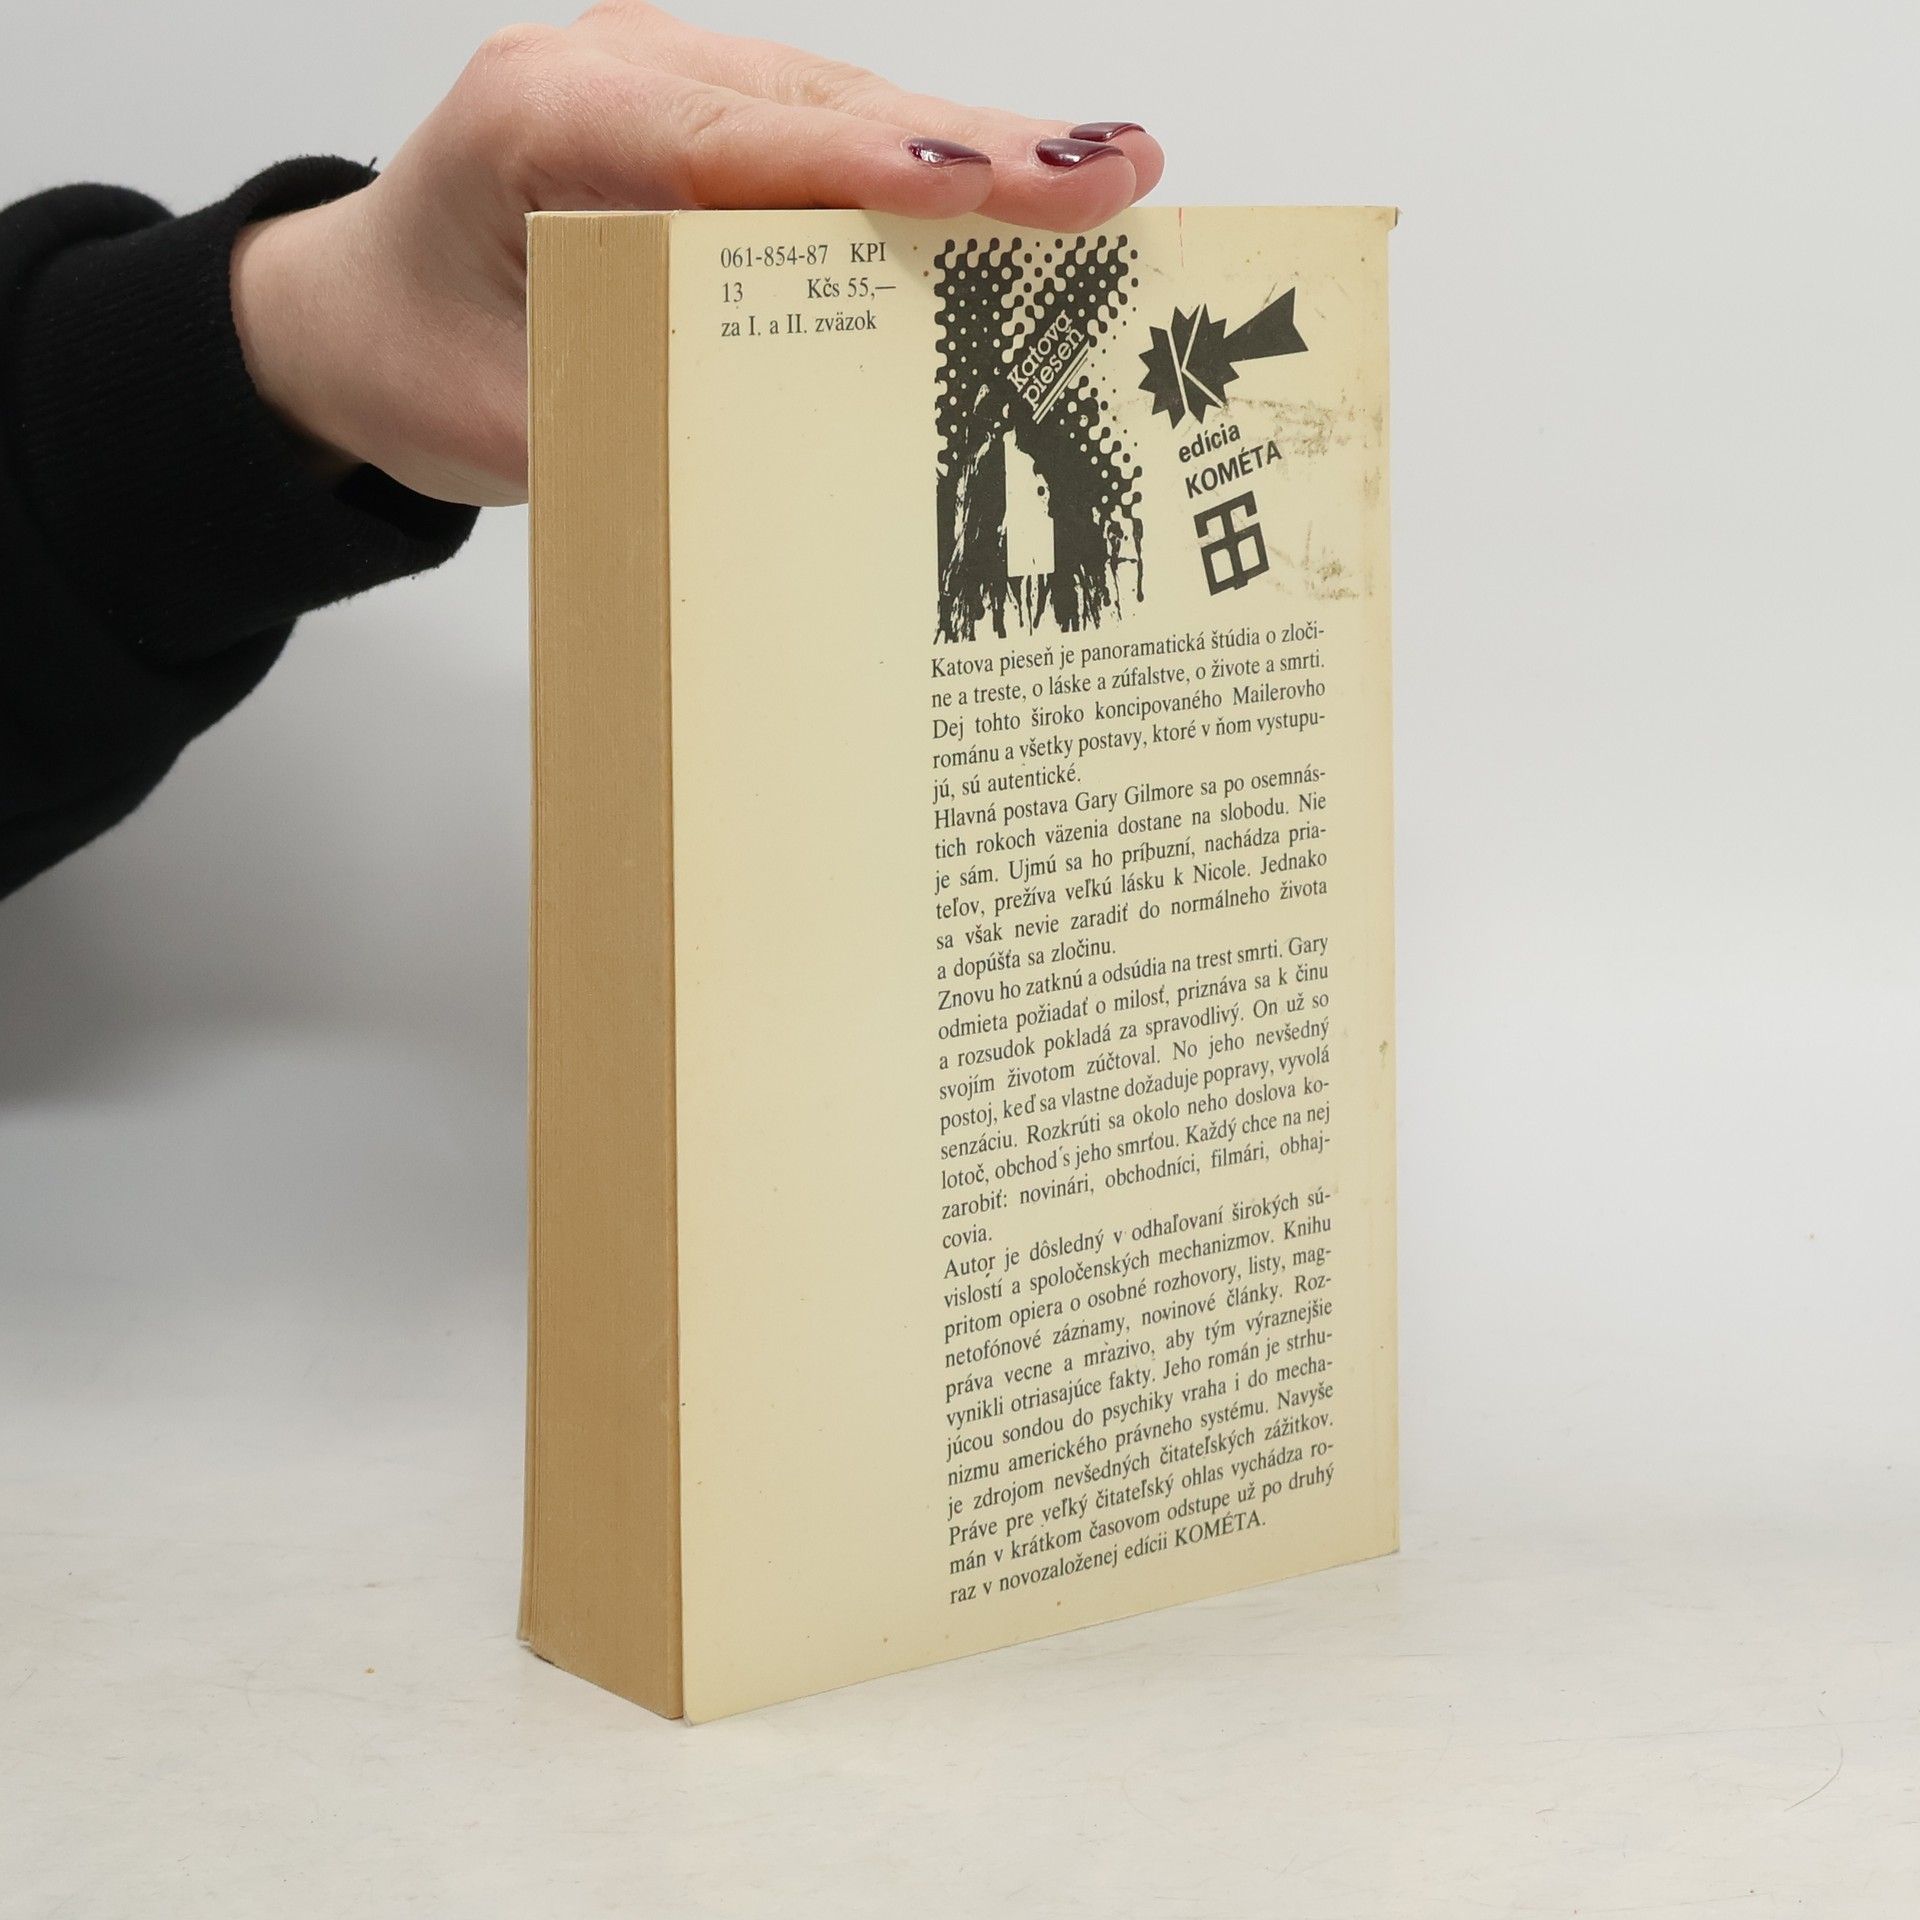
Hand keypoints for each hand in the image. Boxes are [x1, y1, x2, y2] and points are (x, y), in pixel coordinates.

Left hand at [230, 4, 1162, 505]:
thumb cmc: (418, 356)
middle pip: (822, 106)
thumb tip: (795, 458)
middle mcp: (613, 73)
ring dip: (977, 150)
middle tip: (1115, 174)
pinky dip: (929, 169)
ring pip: (845, 107)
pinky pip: (830, 133)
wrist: (357, 313)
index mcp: (543, 125)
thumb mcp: (511, 421)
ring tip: (1107, 180)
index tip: (996, 187)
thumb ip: (643, 418)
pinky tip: (1024, 191)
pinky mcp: (706, 116)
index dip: (876, 168)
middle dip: (975, 146)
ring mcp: (666, 82)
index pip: (735, 146)